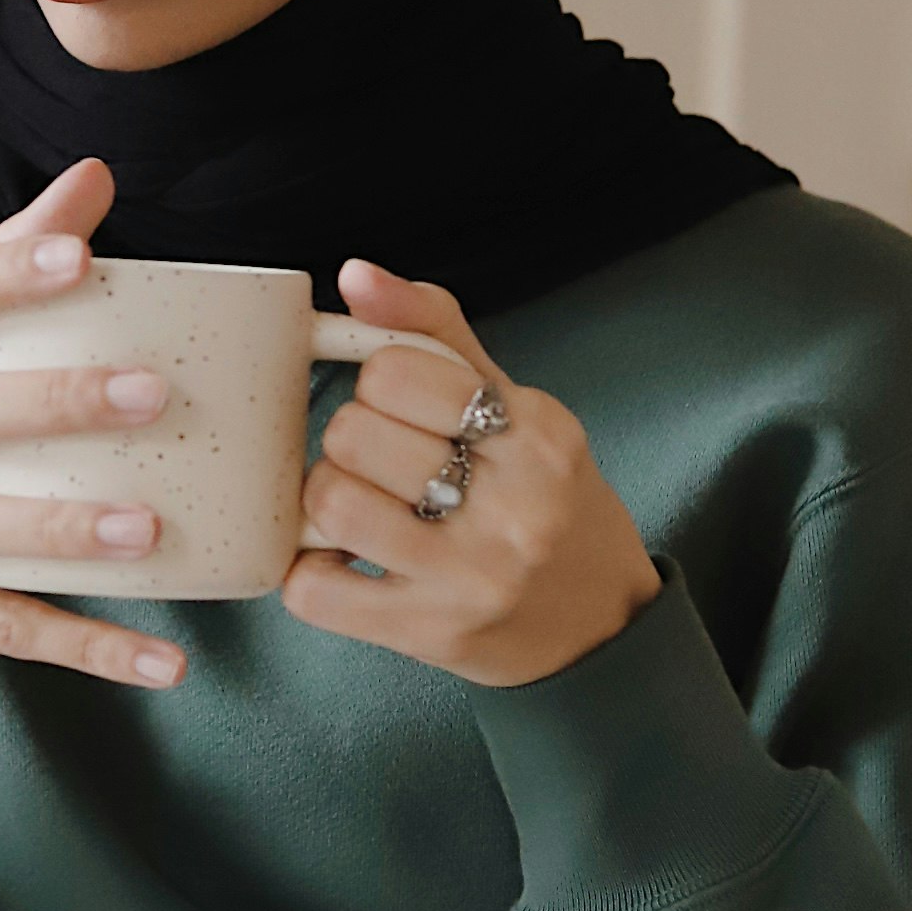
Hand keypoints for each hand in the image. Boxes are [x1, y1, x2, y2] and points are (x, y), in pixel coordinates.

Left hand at [282, 261, 659, 687]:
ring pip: (331, 502)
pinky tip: (342, 564)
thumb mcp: (519, 410)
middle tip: (380, 462)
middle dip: (350, 439)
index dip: (378, 380)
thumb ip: (437, 334)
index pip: (396, 369)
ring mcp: (472, 578)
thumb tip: (355, 276)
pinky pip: (316, 591)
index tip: (400, 405)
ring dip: (327, 499)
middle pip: (354, 432)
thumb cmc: (551, 504)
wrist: (602, 628)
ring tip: (361, 507)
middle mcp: (515, 508)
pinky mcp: (430, 634)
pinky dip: (308, 572)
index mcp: (537, 436)